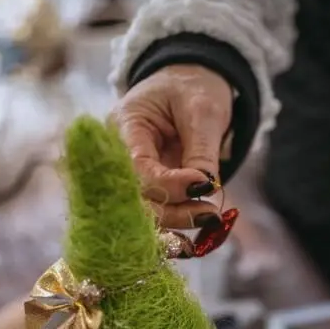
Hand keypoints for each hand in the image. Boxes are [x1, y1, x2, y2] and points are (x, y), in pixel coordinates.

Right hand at [111, 64, 232, 229]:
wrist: (192, 83)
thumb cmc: (194, 87)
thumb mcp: (203, 110)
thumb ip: (202, 150)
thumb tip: (205, 187)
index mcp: (124, 126)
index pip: (137, 168)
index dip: (169, 185)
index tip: (204, 185)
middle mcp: (118, 157)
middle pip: (136, 199)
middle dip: (174, 212)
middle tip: (211, 215)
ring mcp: (131, 177)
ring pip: (144, 215)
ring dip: (177, 226)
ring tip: (211, 223)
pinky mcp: (148, 191)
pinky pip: (155, 218)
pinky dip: (175, 232)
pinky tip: (192, 245)